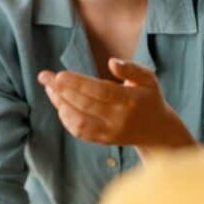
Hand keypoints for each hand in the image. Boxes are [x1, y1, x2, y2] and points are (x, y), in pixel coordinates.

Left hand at [38, 58, 193, 147]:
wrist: (158, 131)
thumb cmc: (150, 98)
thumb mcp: (149, 79)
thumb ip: (132, 69)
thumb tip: (112, 62)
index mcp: (130, 101)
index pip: (100, 91)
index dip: (78, 83)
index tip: (59, 75)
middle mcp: (119, 119)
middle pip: (84, 105)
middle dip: (61, 90)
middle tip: (45, 76)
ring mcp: (110, 132)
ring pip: (78, 121)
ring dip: (60, 105)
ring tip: (49, 88)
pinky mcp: (103, 140)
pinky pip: (80, 131)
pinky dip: (66, 118)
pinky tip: (59, 103)